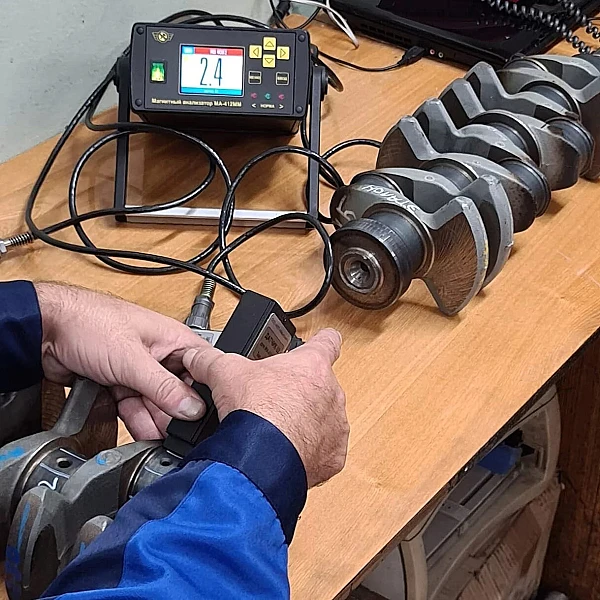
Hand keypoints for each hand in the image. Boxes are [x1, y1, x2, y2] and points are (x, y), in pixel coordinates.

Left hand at [35, 283, 208, 439]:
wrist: (44, 331)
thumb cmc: (88, 322)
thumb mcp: (132, 359)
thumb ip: (163, 387)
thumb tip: (192, 409)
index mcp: (174, 339)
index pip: (204, 370)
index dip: (207, 394)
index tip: (205, 418)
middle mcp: (161, 355)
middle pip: (180, 392)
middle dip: (176, 414)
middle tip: (177, 437)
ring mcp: (139, 370)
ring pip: (156, 403)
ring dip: (156, 420)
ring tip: (160, 441)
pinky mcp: (120, 383)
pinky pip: (135, 406)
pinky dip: (136, 420)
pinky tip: (142, 433)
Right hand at [183, 329, 348, 487]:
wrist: (262, 457)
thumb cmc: (255, 411)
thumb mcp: (226, 373)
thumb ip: (211, 359)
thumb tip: (195, 356)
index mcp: (311, 365)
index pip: (328, 341)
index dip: (322, 341)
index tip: (320, 343)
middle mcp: (331, 393)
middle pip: (321, 385)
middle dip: (302, 393)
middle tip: (277, 401)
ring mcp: (335, 426)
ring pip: (325, 419)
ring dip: (307, 424)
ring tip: (280, 431)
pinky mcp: (332, 457)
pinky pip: (324, 451)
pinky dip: (310, 452)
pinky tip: (288, 453)